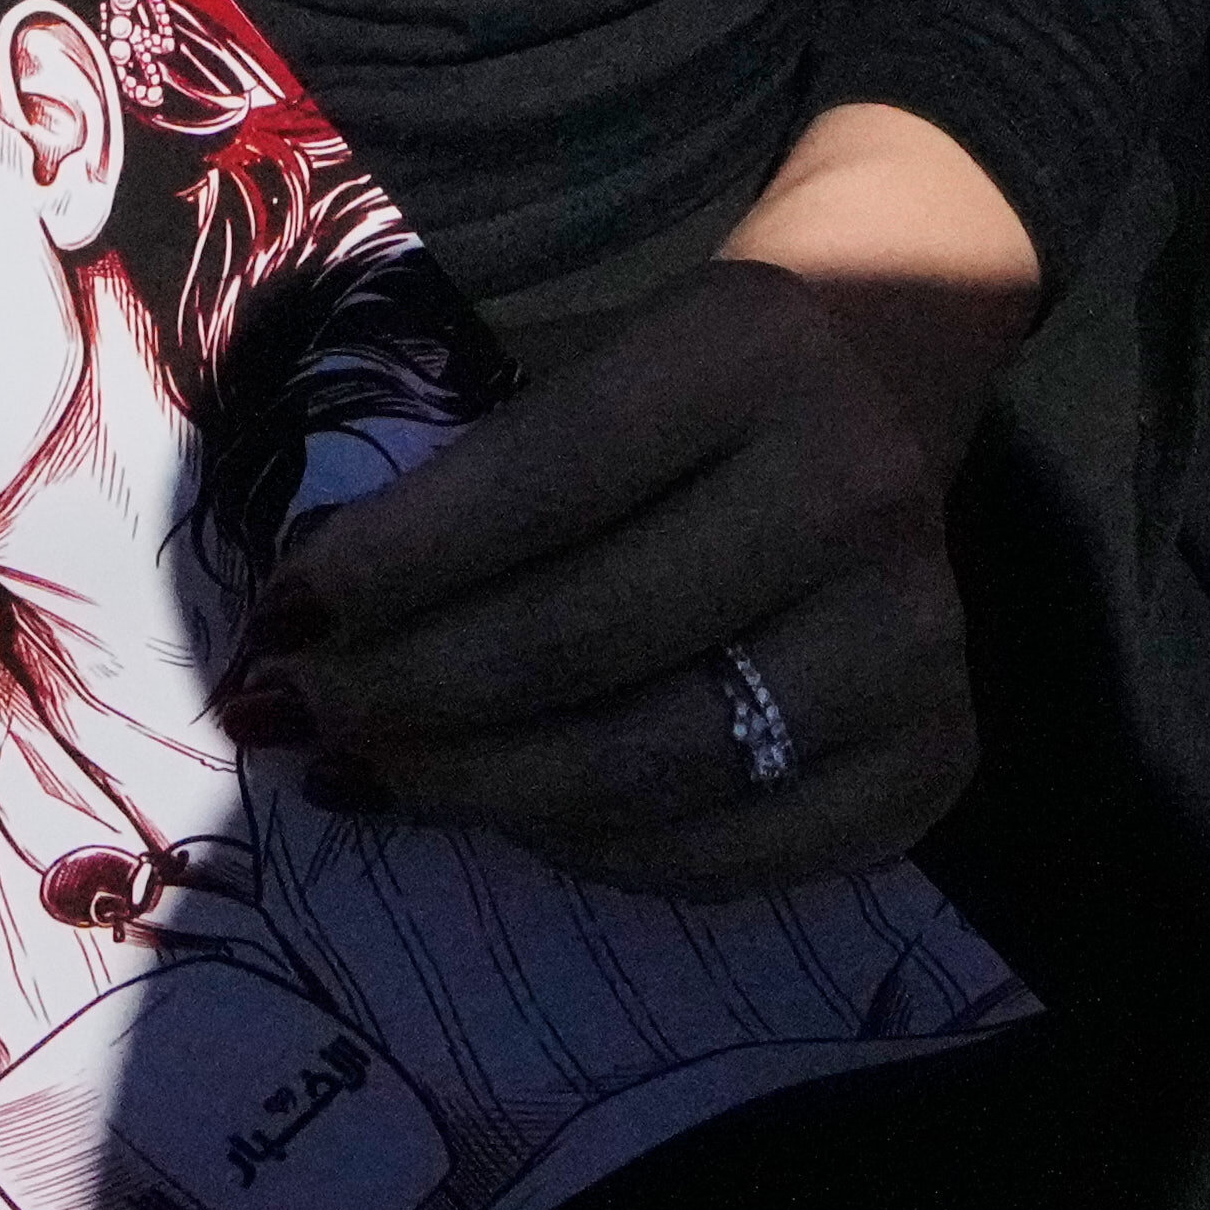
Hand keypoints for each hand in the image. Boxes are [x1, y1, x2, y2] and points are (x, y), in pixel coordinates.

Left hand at [250, 103, 1030, 899]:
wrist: (883, 375)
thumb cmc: (683, 378)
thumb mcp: (583, 358)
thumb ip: (465, 477)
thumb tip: (303, 631)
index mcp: (751, 353)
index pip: (538, 484)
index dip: (391, 565)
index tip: (273, 621)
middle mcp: (854, 489)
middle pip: (584, 641)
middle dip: (404, 693)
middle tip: (286, 717)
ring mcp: (915, 636)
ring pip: (651, 767)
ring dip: (475, 788)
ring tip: (364, 776)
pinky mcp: (937, 756)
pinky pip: (731, 856)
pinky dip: (595, 851)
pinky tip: (508, 817)